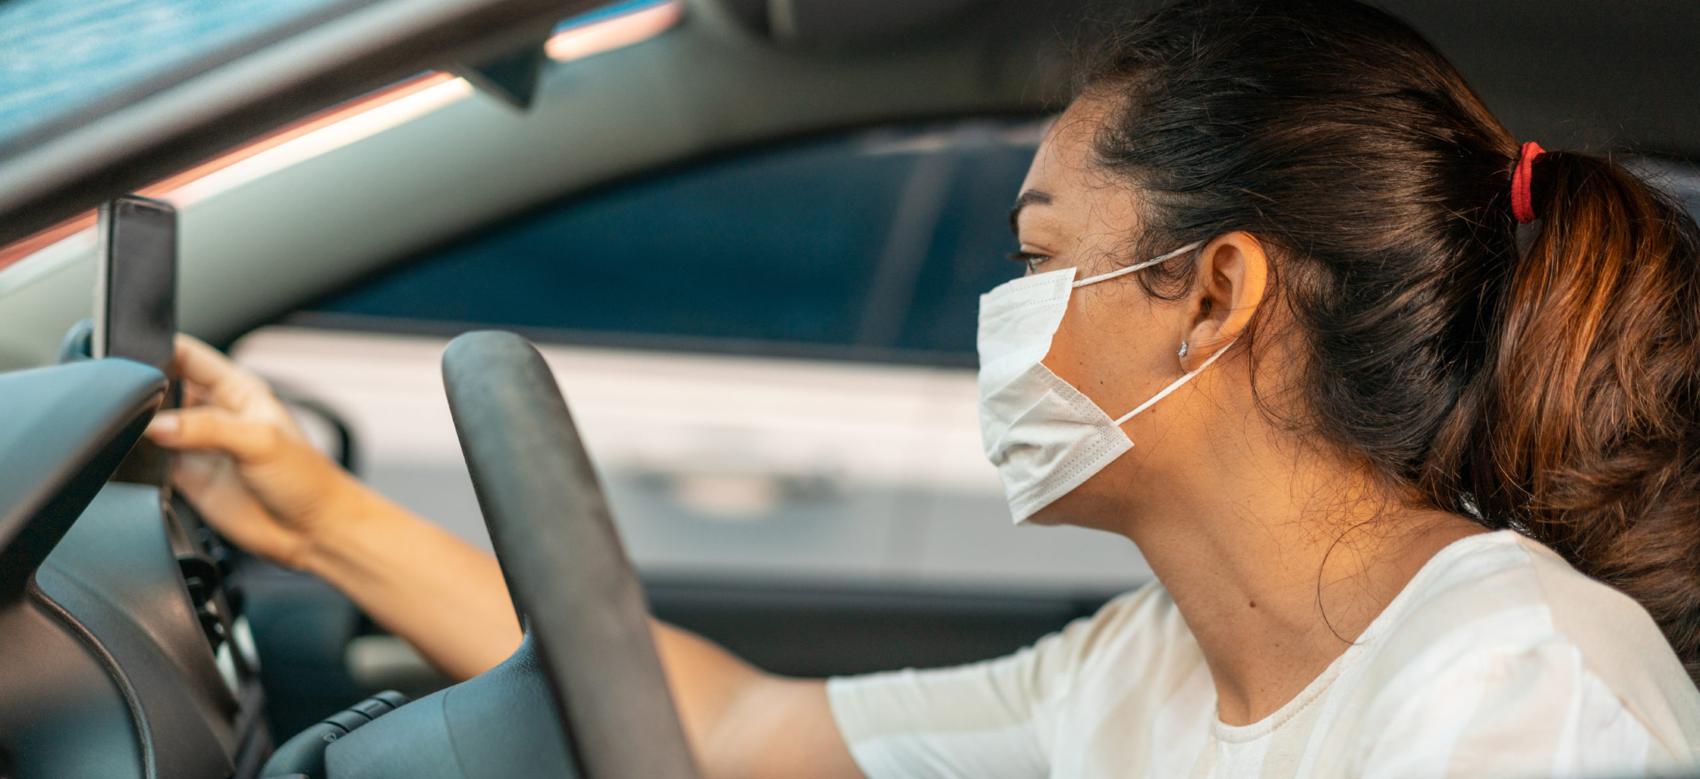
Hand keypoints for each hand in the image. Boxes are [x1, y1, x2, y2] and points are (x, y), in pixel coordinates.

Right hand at [146, 335, 369, 568]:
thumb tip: (160, 425)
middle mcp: (213, 414)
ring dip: (137, 427)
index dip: (161, 350)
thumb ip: (208, 428)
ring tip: (130, 431)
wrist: (311, 531)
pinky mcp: (187, 477)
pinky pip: (150, 462)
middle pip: (163, 388)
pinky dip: (136, 460)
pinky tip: (131, 459)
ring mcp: (198, 445)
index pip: (189, 356)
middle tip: (128, 403)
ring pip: (152, 425)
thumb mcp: (261, 441)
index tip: (133, 357)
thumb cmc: (306, 479)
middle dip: (142, 391)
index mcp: (236, 390)